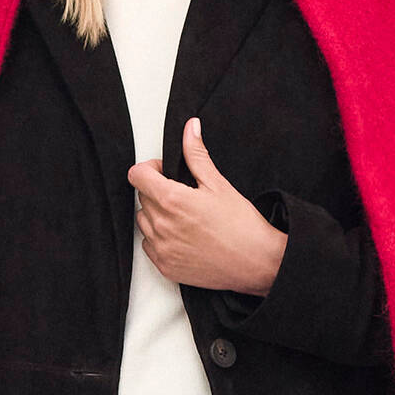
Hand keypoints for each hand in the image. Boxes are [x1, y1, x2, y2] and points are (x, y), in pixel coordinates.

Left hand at [128, 116, 286, 294]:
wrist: (256, 263)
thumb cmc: (242, 225)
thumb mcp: (218, 184)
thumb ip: (196, 155)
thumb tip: (190, 128)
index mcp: (172, 200)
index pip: (137, 175)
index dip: (150, 169)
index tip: (165, 172)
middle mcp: (161, 225)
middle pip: (142, 197)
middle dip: (158, 191)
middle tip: (185, 196)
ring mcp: (161, 248)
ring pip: (144, 222)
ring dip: (157, 215)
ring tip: (185, 218)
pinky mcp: (165, 267)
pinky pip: (149, 246)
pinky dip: (160, 239)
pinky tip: (184, 236)